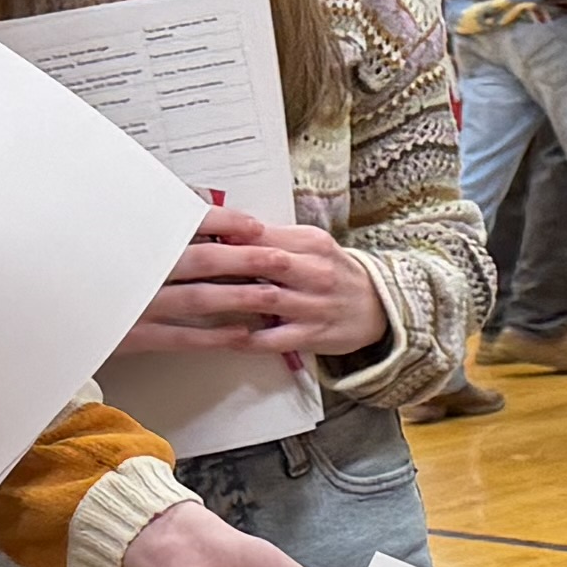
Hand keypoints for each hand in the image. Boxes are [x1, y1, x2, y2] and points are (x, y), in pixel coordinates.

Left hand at [133, 205, 388, 361]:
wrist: (379, 309)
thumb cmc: (333, 274)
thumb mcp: (309, 247)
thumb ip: (271, 239)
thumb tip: (224, 229)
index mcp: (311, 243)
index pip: (263, 233)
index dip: (227, 233)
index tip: (194, 233)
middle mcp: (315, 272)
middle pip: (265, 262)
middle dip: (225, 262)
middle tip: (187, 266)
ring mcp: (314, 306)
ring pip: (266, 299)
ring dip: (228, 298)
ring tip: (194, 298)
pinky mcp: (312, 335)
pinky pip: (274, 338)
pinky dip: (246, 338)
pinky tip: (220, 337)